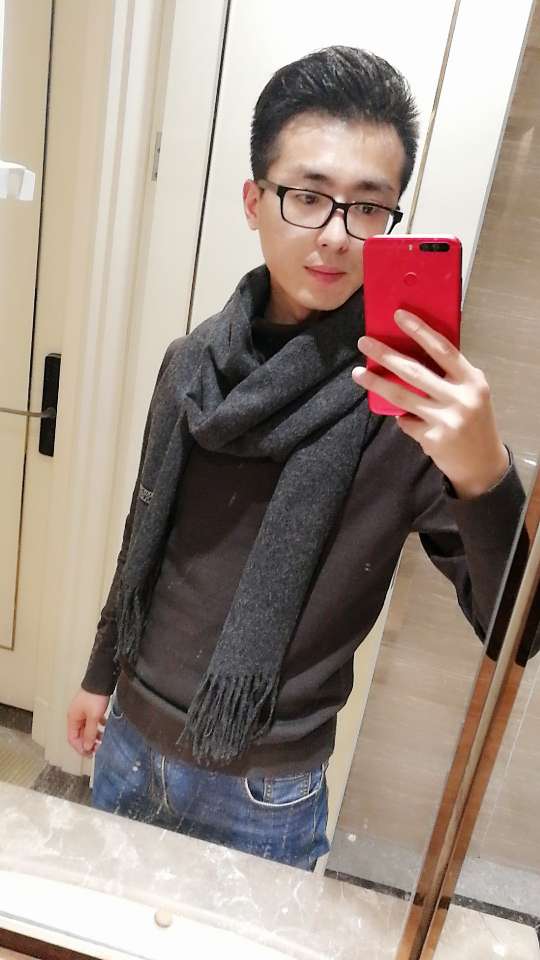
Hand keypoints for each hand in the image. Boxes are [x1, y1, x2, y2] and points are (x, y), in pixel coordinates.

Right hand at [67, 689, 109, 756]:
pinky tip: (105, 727)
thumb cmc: (95, 696)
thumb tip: (87, 746)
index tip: (91, 754)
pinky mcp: (90, 707)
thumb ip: (90, 733)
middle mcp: (75, 716)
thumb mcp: (94, 717)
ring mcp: (82, 711)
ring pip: (86, 728)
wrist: (101, 679)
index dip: (80, 748)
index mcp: (72, 718)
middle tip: (99, 748)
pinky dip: (97, 726)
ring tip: (103, 739)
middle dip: (88, 742)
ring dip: (94, 735)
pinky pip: (92, 721)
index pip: (72, 739)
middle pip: (79, 734)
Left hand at [352, 309, 508, 498]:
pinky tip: (404, 417)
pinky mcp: (432, 439)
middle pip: (415, 371)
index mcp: (472, 380)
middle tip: (364, 343)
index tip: (398, 316)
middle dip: (385, 355)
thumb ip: (449, 376)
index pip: (443, 349)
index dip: (420, 331)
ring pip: (402, 397)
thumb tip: (410, 353)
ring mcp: (446, 420)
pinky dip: (402, 418)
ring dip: (376, 383)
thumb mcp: (471, 393)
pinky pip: (406, 422)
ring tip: (358, 373)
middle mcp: (461, 398)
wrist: (482, 464)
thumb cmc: (473, 420)